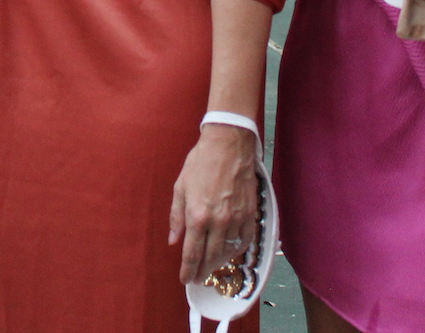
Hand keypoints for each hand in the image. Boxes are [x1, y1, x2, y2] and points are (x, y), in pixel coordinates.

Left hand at [168, 123, 261, 283]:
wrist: (228, 144)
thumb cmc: (201, 162)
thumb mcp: (180, 187)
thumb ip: (176, 216)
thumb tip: (173, 240)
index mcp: (197, 215)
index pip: (192, 253)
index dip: (188, 270)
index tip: (185, 280)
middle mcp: (218, 221)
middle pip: (210, 257)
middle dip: (202, 271)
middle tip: (197, 278)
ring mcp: (236, 219)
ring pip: (228, 251)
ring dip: (218, 262)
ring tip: (211, 266)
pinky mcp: (250, 214)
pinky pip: (244, 240)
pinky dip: (236, 250)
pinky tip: (230, 252)